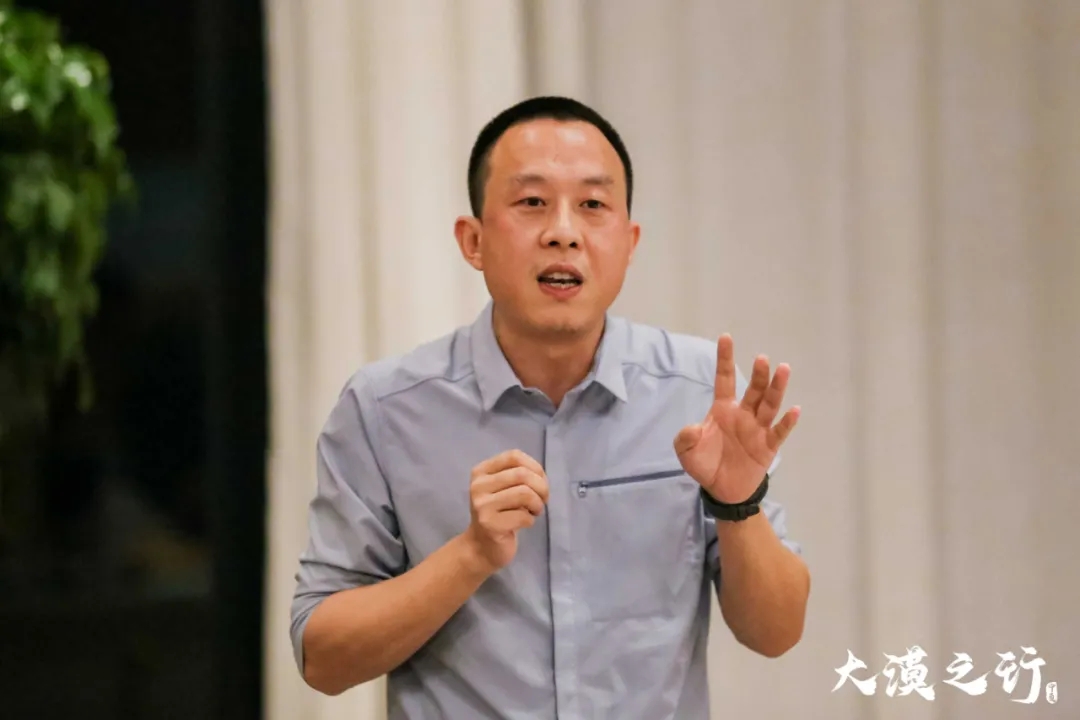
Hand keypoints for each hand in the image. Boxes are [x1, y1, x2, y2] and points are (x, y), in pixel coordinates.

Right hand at [461, 449, 548, 572]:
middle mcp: (478, 486)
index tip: (540, 482)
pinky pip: (523, 516)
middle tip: (543, 500)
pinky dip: (530, 520)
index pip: (514, 456)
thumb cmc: (498, 514)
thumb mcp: (503, 489)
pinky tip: (524, 523)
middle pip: (521, 474)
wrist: (480, 547)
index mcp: (481, 472)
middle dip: (541, 487)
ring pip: (525, 493)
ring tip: (534, 511)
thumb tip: (541, 476)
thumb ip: (518, 476)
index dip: (535, 467)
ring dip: (537, 504)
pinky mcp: (490, 525)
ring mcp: (482, 506)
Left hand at [674, 335, 799, 502]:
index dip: (725, 359)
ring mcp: (758, 429)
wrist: (722, 490)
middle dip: (758, 374)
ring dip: (776, 388)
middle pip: (753, 390)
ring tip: (783, 369)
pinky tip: (794, 410)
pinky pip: (779, 432)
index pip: (725, 379)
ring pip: (769, 405)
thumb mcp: (687, 451)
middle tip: (762, 358)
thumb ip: (686, 438)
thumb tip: (694, 427)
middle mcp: (743, 414)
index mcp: (722, 409)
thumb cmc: (705, 463)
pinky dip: (787, 422)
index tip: (725, 337)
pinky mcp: (768, 446)